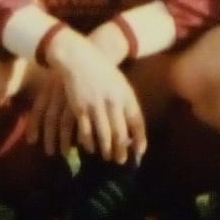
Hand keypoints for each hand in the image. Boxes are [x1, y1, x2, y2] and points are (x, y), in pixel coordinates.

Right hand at [32, 30, 145, 164]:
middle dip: (122, 150)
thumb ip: (124, 103)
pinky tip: (90, 148)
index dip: (140, 139)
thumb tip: (129, 126)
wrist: (79, 57)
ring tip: (107, 158)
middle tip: (121, 161)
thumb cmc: (101, 71)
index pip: (137, 121)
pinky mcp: (81, 108)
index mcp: (126, 94)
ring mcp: (97, 105)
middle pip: (121, 132)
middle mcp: (113, 102)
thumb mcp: (119, 83)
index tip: (140, 153)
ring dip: (106, 150)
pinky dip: (89, 143)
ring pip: (104, 135)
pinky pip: (86, 132)